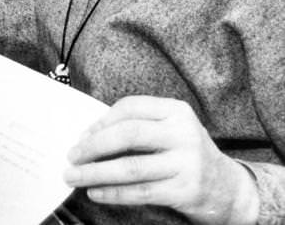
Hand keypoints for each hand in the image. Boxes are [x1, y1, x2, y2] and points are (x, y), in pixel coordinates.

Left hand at [64, 96, 259, 224]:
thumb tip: (88, 137)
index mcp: (176, 111)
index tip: (82, 136)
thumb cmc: (185, 154)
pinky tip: (96, 192)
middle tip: (72, 156)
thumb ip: (137, 126)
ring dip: (96, 172)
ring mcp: (187, 163)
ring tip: (75, 176)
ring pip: (130, 167)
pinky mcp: (186, 190)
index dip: (101, 121)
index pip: (130, 108)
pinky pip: (140, 191)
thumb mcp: (169, 130)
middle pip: (128, 135)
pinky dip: (113, 193)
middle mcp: (184, 134)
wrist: (228, 188)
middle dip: (93, 146)